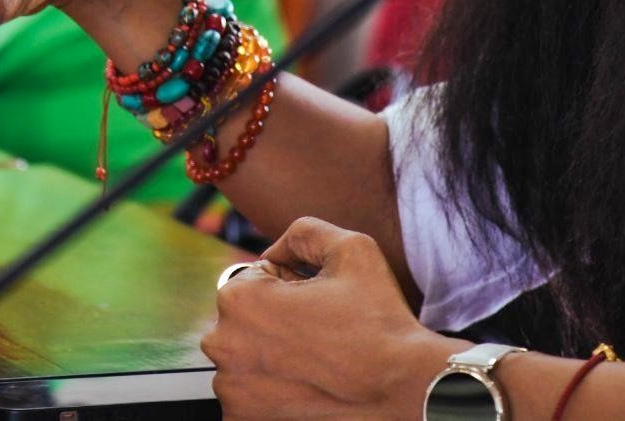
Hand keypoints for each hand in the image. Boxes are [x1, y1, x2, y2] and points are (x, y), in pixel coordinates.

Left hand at [202, 217, 458, 419]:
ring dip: (273, 354)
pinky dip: (274, 388)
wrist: (402, 389)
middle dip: (276, 318)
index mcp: (237, 299)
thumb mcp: (350, 247)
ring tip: (317, 360)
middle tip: (321, 332)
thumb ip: (303, 231)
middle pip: (247, 318)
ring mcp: (230, 391)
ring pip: (247, 356)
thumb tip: (275, 251)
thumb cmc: (377, 320)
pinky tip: (309, 385)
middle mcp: (222, 346)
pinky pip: (251, 392)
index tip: (320, 304)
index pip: (257, 277)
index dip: (293, 285)